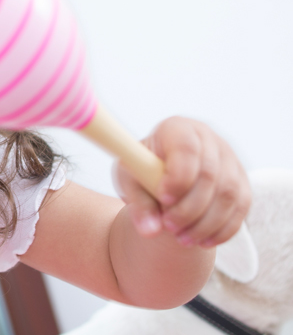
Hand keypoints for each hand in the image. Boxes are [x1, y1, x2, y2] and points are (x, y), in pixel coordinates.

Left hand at [113, 117, 249, 247]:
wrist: (159, 174)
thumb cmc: (141, 170)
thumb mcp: (130, 180)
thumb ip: (139, 203)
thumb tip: (150, 231)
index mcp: (177, 129)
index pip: (186, 149)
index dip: (179, 177)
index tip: (163, 199)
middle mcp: (208, 139)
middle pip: (210, 175)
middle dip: (190, 208)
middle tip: (170, 227)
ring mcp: (229, 159)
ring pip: (228, 194)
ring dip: (206, 223)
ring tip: (182, 238)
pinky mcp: (241, 180)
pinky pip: (241, 207)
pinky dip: (223, 228)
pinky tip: (202, 241)